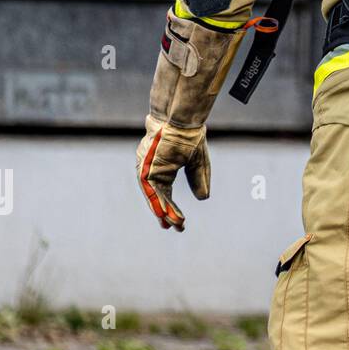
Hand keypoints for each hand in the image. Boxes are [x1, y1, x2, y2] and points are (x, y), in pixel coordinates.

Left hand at [136, 115, 210, 230]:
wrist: (181, 121)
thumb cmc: (189, 137)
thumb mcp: (198, 163)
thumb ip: (198, 180)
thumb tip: (202, 198)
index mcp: (163, 169)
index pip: (165, 193)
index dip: (172, 208)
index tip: (181, 223)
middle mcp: (152, 171)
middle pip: (157, 197)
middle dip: (165, 213)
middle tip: (172, 228)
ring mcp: (147, 170)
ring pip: (153, 196)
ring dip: (162, 211)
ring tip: (171, 225)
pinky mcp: (145, 169)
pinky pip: (151, 190)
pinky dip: (158, 203)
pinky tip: (165, 214)